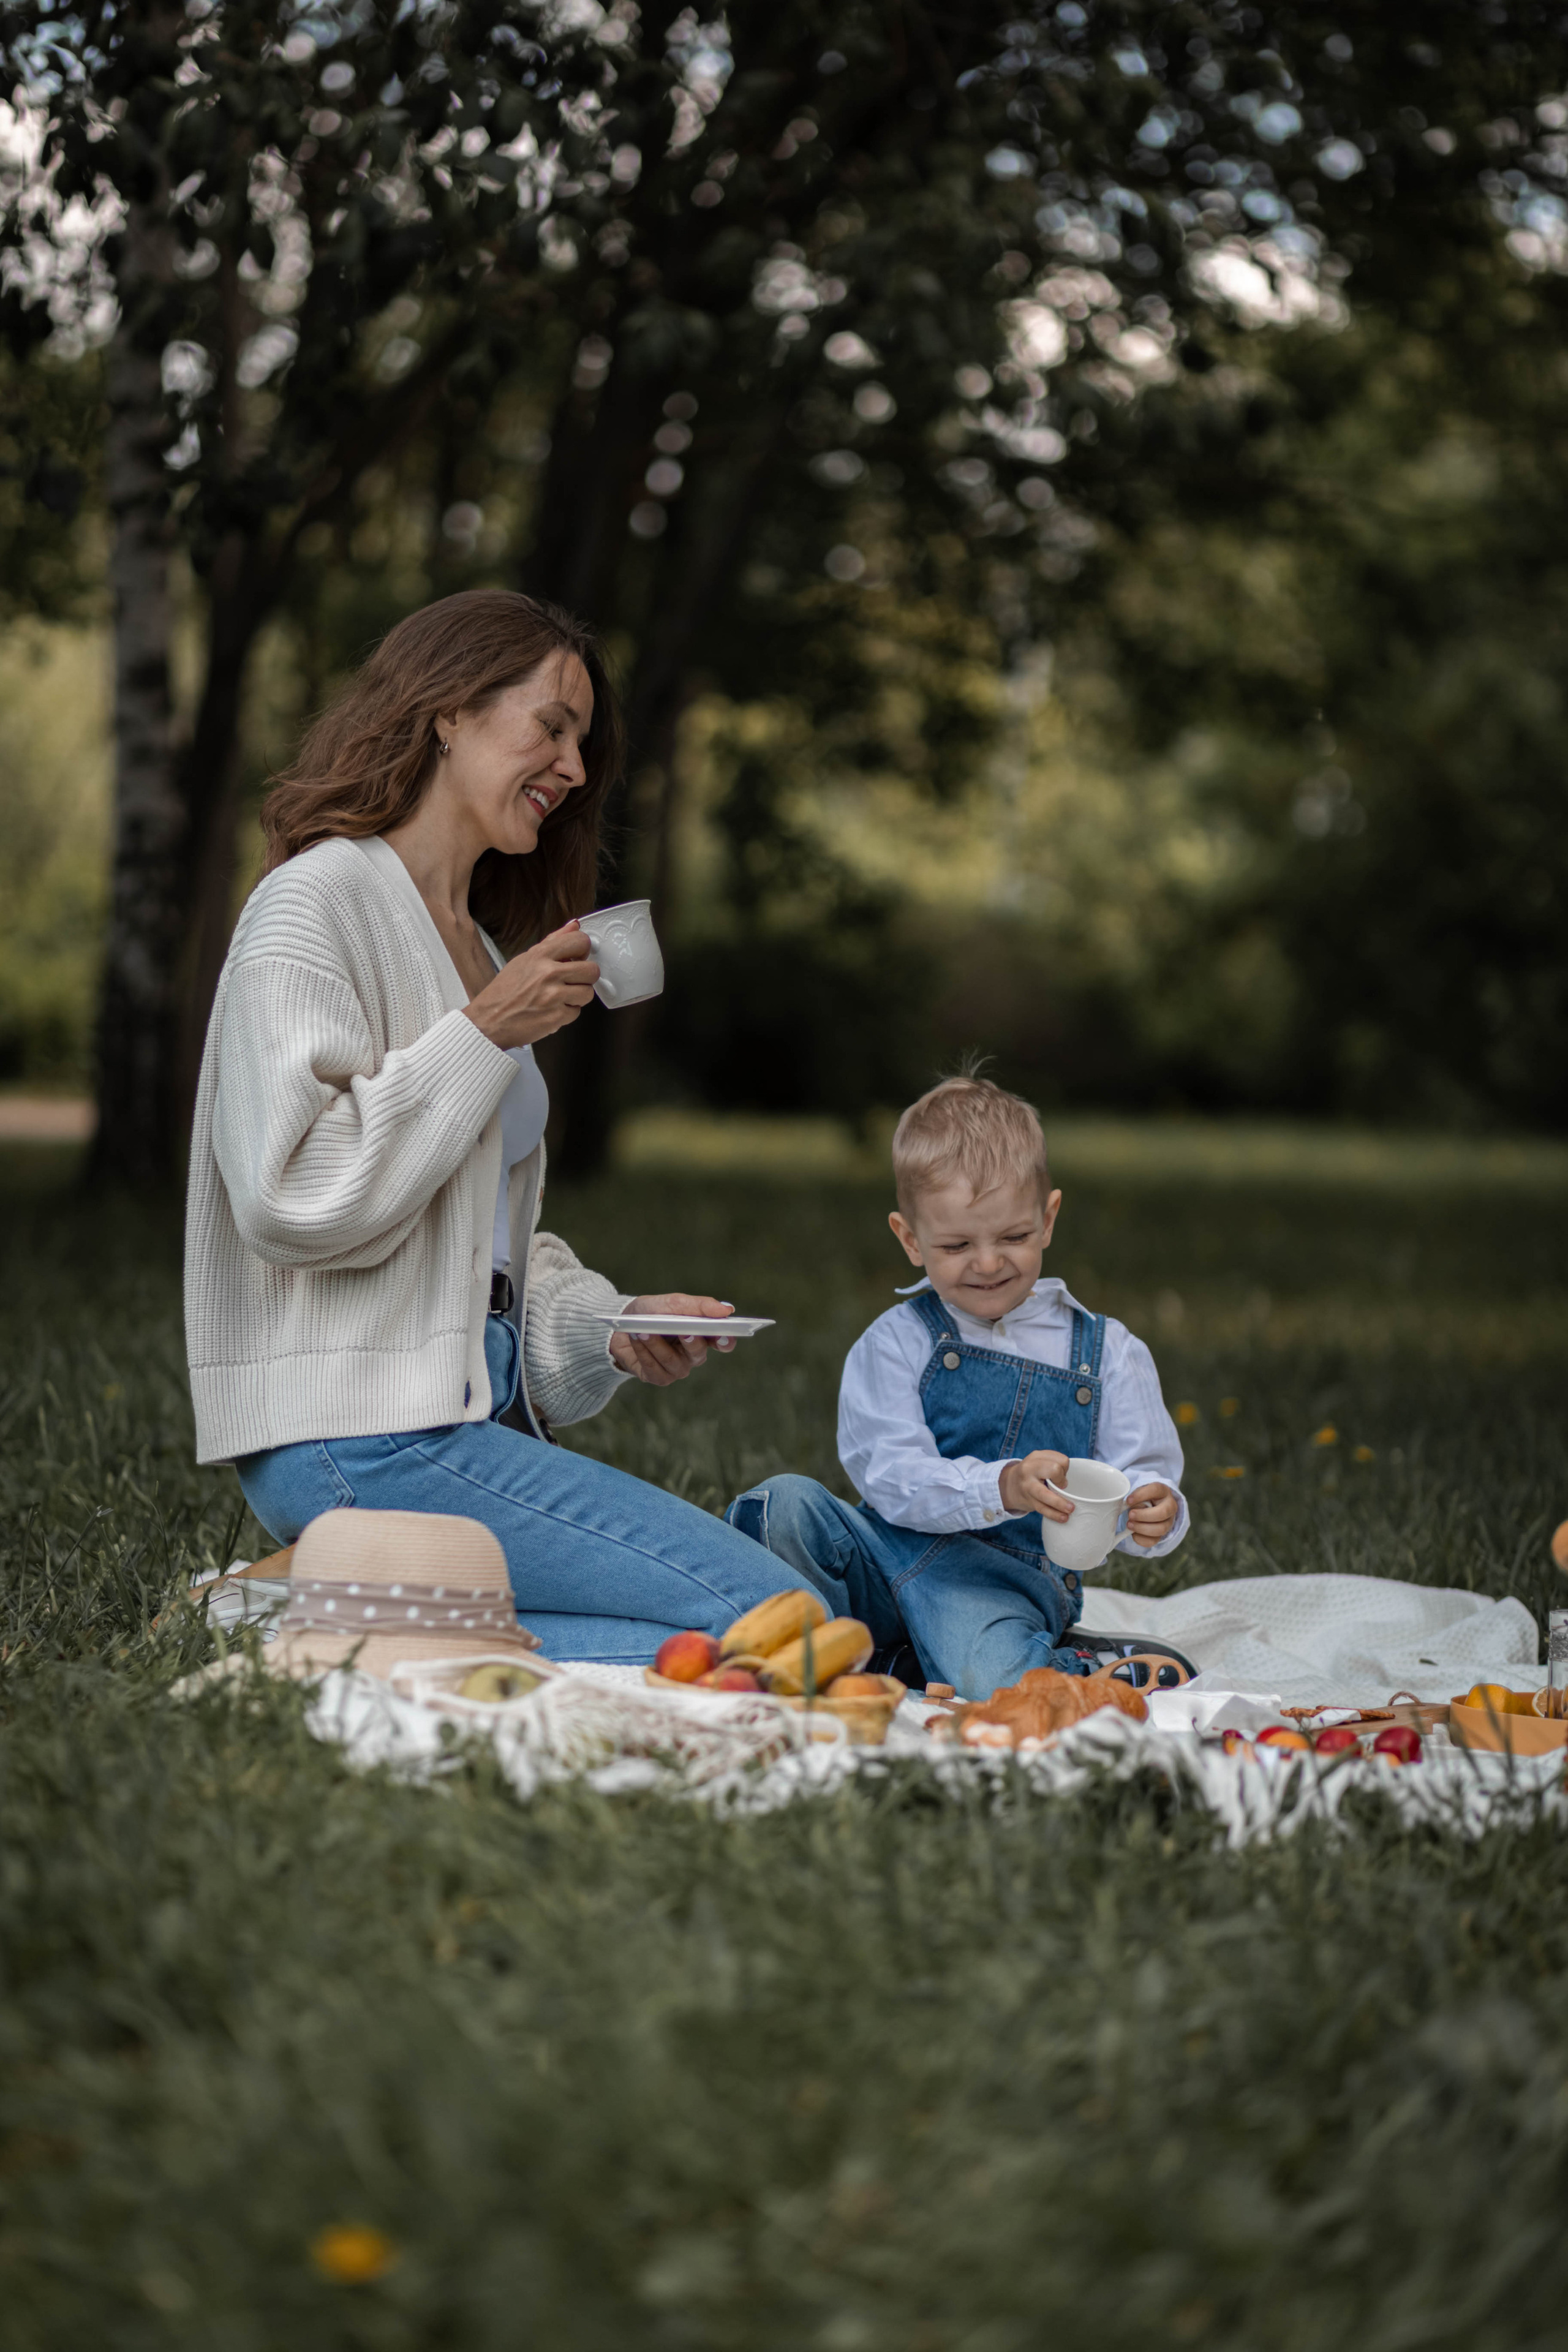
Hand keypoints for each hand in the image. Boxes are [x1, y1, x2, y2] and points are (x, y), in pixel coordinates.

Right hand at [463, 921, 598, 1047]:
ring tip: (561, 996)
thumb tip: (573, 926)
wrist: (489, 1021)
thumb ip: (552, 942)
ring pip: (588, 993)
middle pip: (591, 970)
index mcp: (540, 956)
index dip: (583, 950)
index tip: (579, 956)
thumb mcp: (524, 960)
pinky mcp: (556, 1017)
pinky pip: (577, 1012)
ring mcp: (553, 996)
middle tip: (574, 980)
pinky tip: (553, 1009)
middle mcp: (548, 974)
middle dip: (585, 976)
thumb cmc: (504, 992)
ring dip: (578, 996)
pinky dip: (567, 1013)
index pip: (579, 941)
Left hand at [609, 1294, 736, 1385]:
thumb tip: (727, 1309)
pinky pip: (654, 1368)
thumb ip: (699, 1306)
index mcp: (702, 1335)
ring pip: (673, 1362)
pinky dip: (643, 1351)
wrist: (620, 1325)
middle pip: (698, 1353)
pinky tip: (636, 1337)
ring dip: (656, 1344)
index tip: (724, 1334)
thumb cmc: (651, 1312)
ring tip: (643, 1329)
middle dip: (690, 1341)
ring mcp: (676, 1369)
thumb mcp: (673, 1302)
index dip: (726, 1341)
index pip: (723, 1343)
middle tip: (684, 1331)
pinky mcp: (657, 1377)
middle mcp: (692, 1355)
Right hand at [998, 1450, 1071, 1520]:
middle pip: (1054, 1469)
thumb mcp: (1040, 1461)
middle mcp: (1029, 1469)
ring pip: (1046, 1494)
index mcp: (1036, 1457)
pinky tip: (1063, 1518)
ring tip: (1070, 1509)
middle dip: (1062, 1479)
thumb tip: (1065, 1484)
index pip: (1061, 1460)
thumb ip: (1055, 1465)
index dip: (1065, 1469)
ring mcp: (1027, 1487)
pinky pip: (1043, 1509)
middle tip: (1063, 1487)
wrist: (1009, 1485)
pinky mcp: (1028, 1501)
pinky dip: (1054, 1514)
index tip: (1060, 1476)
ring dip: (1059, 1503)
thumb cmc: (1032, 1472)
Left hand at [1127, 1482, 1178, 1548]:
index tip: (1128, 1501)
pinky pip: (1154, 1540)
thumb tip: (1127, 1506)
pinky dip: (1141, 1539)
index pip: (1156, 1490)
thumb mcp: (1139, 1493)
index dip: (1141, 1495)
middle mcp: (1170, 1506)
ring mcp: (1168, 1522)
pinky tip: (1133, 1533)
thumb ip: (1134, 1498)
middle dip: (1143, 1515)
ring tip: (1129, 1524)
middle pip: (1163, 1513)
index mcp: (1163, 1491)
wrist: (1151, 1508)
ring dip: (1142, 1528)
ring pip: (1160, 1529)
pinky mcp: (1162, 1534)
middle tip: (1130, 1515)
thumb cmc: (1143, 1499)